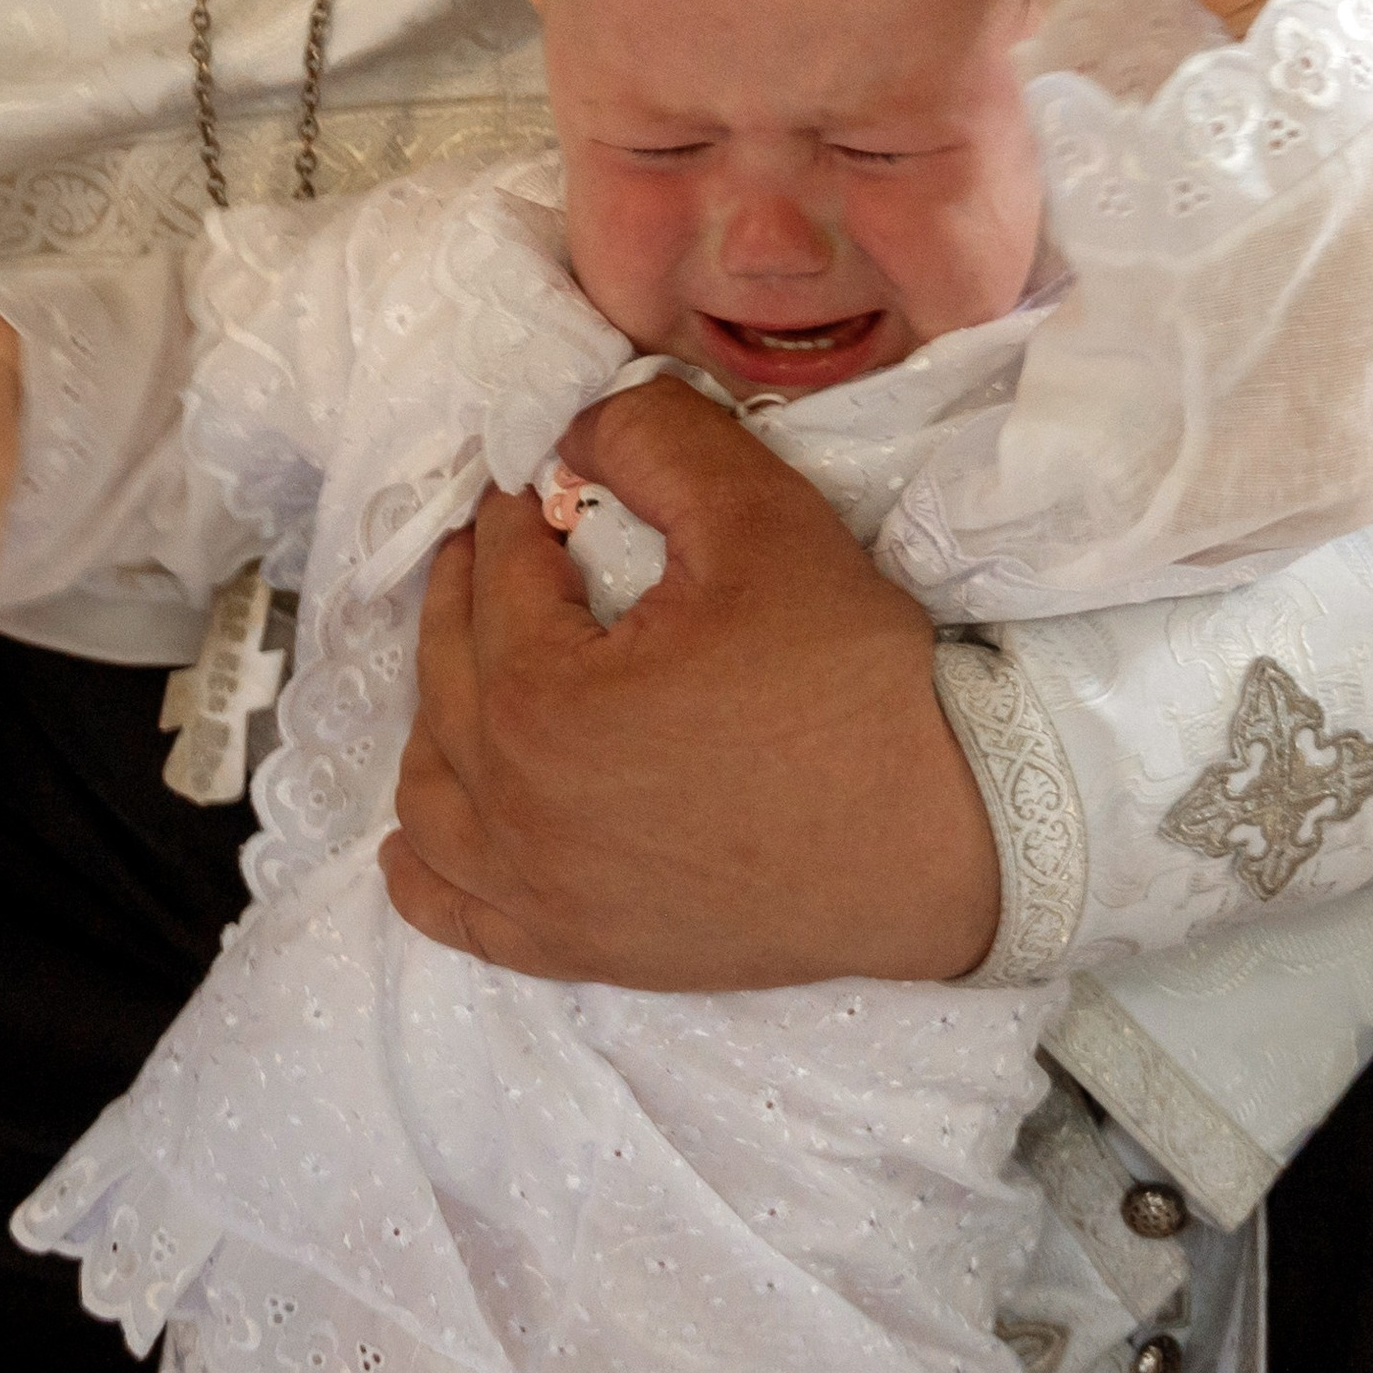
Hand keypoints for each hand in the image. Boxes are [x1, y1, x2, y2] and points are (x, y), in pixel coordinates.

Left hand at [385, 377, 999, 988]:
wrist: (946, 847)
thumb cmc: (855, 685)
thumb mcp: (765, 521)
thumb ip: (656, 441)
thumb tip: (573, 423)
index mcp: (537, 696)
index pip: (495, 568)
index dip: (524, 508)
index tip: (558, 482)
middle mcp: (510, 804)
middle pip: (448, 667)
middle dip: (473, 589)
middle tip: (521, 546)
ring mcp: (535, 891)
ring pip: (429, 790)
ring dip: (442, 711)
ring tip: (494, 662)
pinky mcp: (573, 948)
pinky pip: (446, 906)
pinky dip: (426, 859)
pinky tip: (445, 819)